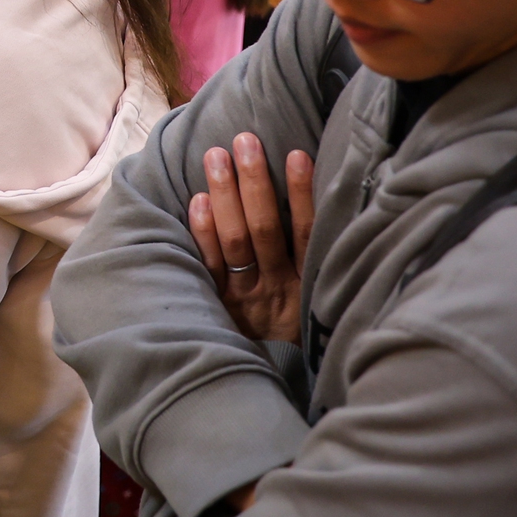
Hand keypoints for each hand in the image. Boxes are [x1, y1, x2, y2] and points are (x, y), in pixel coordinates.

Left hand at [186, 132, 314, 344]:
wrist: (263, 376)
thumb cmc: (295, 320)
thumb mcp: (318, 296)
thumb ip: (316, 253)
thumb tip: (310, 179)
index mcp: (308, 283)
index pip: (308, 233)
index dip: (303, 194)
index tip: (297, 153)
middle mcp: (277, 289)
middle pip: (265, 231)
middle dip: (255, 183)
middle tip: (244, 140)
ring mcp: (244, 296)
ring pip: (235, 243)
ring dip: (225, 196)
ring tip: (216, 155)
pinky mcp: (217, 302)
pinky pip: (207, 265)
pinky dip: (203, 232)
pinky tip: (198, 200)